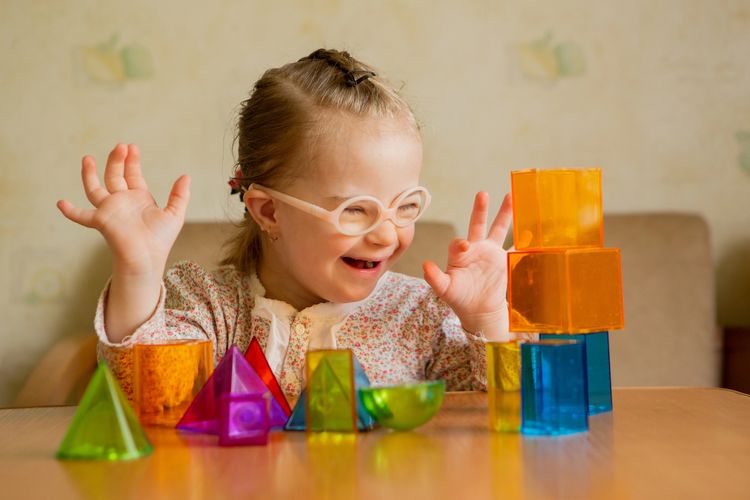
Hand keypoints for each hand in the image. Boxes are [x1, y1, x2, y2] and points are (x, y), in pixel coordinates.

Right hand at [57, 144, 190, 277]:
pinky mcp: (101, 221)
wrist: (149, 258)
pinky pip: (82, 216)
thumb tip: (186, 176)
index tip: (132, 146)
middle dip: (117, 161)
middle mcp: (122, 202)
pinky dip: (71, 212)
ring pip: (95, 189)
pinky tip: (60, 203)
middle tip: (121, 146)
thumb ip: (180, 195)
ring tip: (88, 158)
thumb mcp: (174, 214)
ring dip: (90, 174)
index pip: (132, 175)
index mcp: (139, 198)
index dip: (132, 161)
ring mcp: (110, 211)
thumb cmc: (161, 240)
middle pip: (115, 176)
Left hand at [423, 192, 511, 339]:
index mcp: (459, 254)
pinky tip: (530, 229)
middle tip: (482, 194)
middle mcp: (475, 248)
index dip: (460, 243)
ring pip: (498, 229)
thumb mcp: (445, 289)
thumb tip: (425, 265)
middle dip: (480, 210)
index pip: (458, 243)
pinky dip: (523, 240)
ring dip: (504, 213)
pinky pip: (515, 248)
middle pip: (477, 224)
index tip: (464, 245)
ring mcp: (491, 252)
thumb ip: (434, 278)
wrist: (478, 309)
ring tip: (509, 195)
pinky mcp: (504, 260)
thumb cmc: (459, 297)